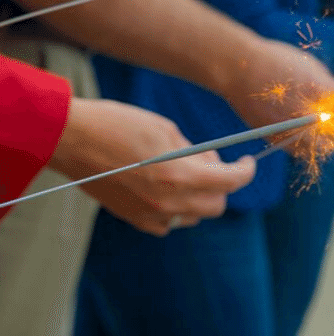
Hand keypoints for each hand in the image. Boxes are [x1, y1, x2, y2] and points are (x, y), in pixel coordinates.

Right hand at [48, 99, 255, 236]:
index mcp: (179, 175)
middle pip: (216, 205)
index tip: (248, 162)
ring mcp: (150, 215)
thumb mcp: (166, 129)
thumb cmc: (118, 125)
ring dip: (199, 196)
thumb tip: (212, 164)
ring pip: (194, 215)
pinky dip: (176, 207)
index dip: (246, 172)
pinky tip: (165, 187)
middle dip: (222, 184)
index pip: (231, 183)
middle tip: (210, 163)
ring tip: (183, 172)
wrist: (71, 139)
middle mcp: (168, 201)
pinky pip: (169, 222)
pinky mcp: (133, 219)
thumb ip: (195, 152)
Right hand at [223, 40, 333, 151]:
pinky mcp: (279, 141)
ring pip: (328, 145)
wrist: (238, 69)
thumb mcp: (314, 70)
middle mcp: (308, 116)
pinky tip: (319, 133)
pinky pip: (307, 151)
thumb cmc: (278, 62)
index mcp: (320, 94)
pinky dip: (318, 145)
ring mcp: (293, 131)